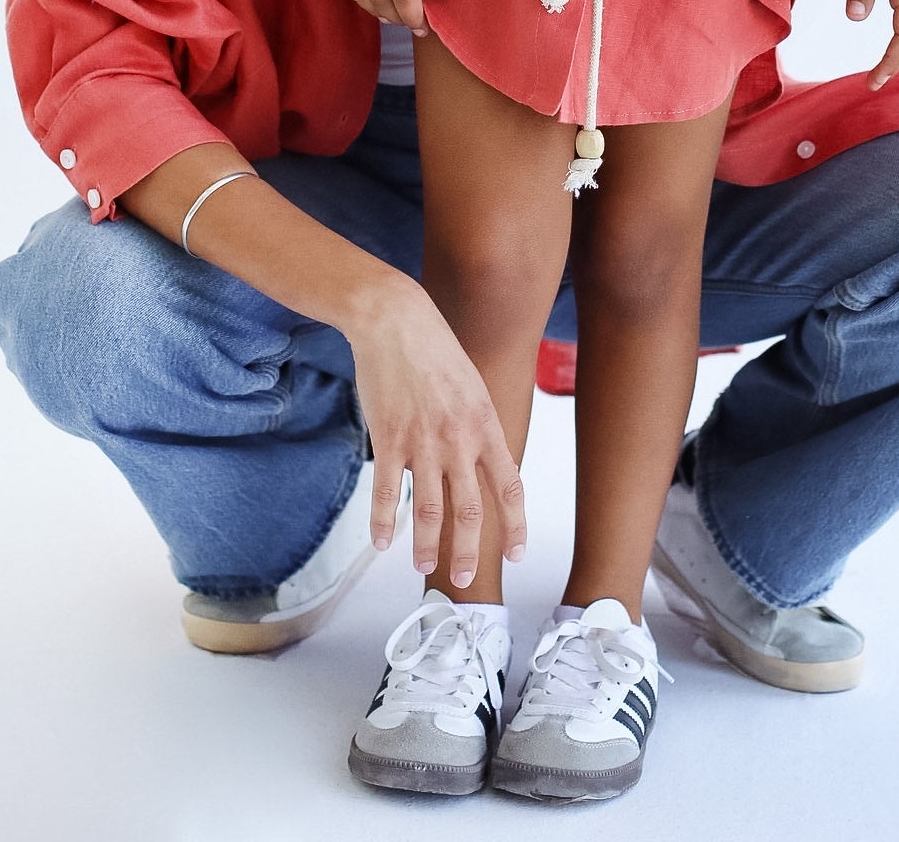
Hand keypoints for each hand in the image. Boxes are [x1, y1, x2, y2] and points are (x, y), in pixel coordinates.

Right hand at [349, 277, 526, 587]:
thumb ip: (480, 427)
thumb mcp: (473, 385)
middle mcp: (459, 439)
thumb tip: (486, 460)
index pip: (510, 487)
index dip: (515, 525)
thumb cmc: (434, 349)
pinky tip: (383, 542)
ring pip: (430, 510)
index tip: (515, 552)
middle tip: (463, 578)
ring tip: (424, 568)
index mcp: (485, 426)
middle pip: (470, 510)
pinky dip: (385, 521)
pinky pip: (389, 491)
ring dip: (428, 546)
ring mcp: (423, 441)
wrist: (395, 320)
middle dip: (468, 552)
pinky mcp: (388, 438)